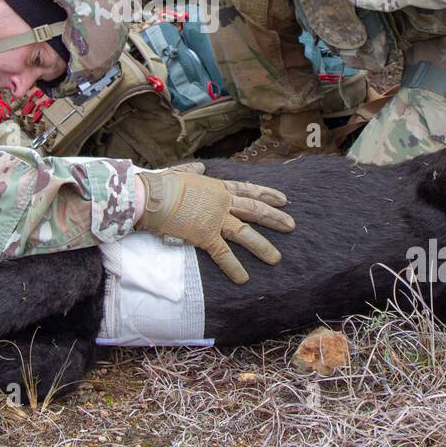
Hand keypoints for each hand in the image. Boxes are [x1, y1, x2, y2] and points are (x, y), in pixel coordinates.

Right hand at [136, 168, 293, 284]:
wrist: (153, 195)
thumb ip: (192, 171)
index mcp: (217, 187)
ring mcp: (215, 219)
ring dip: (262, 247)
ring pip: (245, 233)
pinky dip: (234, 267)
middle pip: (254, 210)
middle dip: (275, 218)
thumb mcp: (180, 172)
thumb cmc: (162, 183)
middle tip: (292, 226)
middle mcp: (222, 202)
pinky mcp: (205, 236)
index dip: (267, 194)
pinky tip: (244, 279)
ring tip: (276, 259)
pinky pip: (223, 254)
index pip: (248, 190)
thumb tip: (199, 167)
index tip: (284, 199)